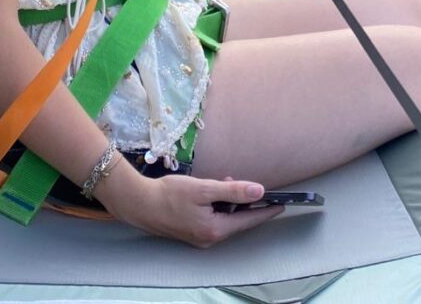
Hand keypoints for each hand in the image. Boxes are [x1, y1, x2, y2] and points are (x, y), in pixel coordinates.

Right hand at [97, 169, 284, 247]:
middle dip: (245, 202)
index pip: (248, 220)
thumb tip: (259, 191)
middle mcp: (209, 238)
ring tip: (226, 182)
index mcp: (214, 230)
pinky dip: (219, 206)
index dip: (266, 211)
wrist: (138, 203)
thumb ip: (233, 191)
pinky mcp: (191, 231)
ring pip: (225, 219)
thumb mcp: (205, 189)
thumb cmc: (169, 195)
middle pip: (237, 221)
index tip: (282, 204)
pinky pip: (214, 219)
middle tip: (245, 183)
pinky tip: (214, 191)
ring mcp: (199, 237)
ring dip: (230, 202)